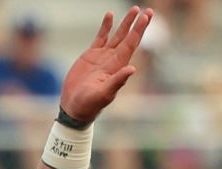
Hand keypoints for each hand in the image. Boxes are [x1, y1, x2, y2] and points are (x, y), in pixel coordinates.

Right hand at [58, 7, 151, 125]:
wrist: (74, 107)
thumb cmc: (89, 105)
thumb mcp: (104, 94)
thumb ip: (117, 81)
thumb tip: (132, 68)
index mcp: (118, 66)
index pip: (131, 43)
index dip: (139, 30)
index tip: (146, 17)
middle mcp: (113, 59)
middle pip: (128, 37)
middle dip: (137, 24)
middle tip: (147, 10)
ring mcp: (103, 56)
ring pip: (117, 35)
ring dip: (125, 23)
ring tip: (134, 9)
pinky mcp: (91, 55)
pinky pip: (101, 37)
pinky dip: (106, 26)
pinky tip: (110, 15)